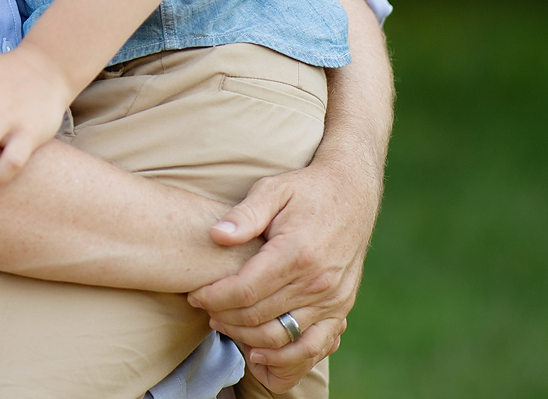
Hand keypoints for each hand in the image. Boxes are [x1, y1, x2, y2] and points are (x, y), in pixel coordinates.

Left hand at [186, 157, 377, 381]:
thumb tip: (216, 235)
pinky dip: (286, 358)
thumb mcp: (272, 189)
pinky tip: (260, 353)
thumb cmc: (305, 190)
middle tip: (204, 309)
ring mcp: (332, 300)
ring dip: (247, 339)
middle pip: (259, 317)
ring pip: (282, 338)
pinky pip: (314, 348)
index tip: (195, 295)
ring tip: (224, 325)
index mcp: (296, 253)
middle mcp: (317, 282)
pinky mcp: (341, 309)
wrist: (352, 194)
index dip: (214, 297)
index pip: (245, 290)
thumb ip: (244, 214)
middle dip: (224, 317)